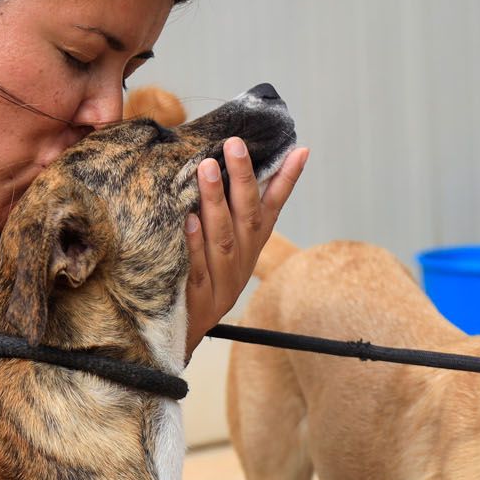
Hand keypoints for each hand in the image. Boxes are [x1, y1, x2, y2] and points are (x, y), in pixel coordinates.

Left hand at [184, 137, 308, 352]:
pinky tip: (188, 219)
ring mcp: (223, 282)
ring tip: (207, 168)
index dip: (287, 180)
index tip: (298, 150)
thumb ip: (223, 210)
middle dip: (244, 179)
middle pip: (248, 217)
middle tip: (235, 144)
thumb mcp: (218, 246)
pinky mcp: (199, 300)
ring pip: (224, 238)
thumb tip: (218, 165)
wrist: (181, 335)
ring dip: (216, 202)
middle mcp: (242, 262)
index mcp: (250, 247)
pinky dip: (195, 244)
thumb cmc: (199, 281)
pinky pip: (198, 269)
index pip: (273, 208)